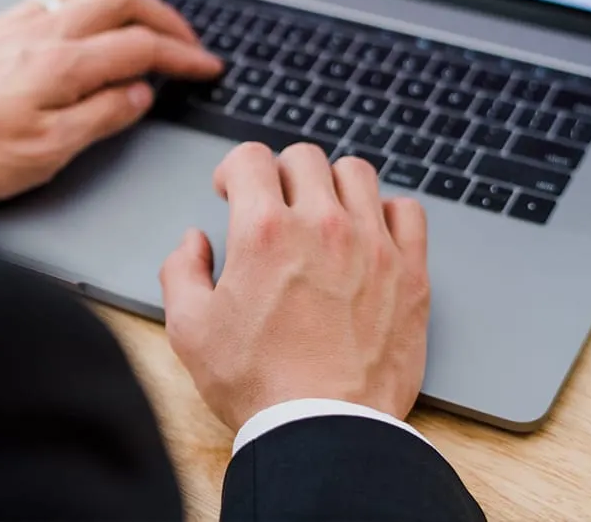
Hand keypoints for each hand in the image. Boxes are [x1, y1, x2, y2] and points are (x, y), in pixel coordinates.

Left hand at [0, 0, 222, 201]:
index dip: (183, 56)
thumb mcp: (44, 153)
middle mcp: (44, 31)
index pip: (141, 47)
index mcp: (63, 64)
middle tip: (187, 45)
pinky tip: (86, 22)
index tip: (208, 68)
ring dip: (127, 2)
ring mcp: (19, 22)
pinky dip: (88, 0)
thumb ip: (100, 118)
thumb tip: (140, 94)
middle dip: (165, 18)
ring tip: (144, 28)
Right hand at [159, 142, 430, 431]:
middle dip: (279, 173)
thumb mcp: (189, 329)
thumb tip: (194, 242)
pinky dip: (386, 212)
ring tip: (322, 213)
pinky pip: (408, 211)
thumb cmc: (258, 384)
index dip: (233, 170)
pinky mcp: (410, 273)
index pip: (251, 157)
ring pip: (357, 173)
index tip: (231, 191)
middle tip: (273, 205)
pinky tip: (368, 234)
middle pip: (303, 158)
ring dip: (332, 184)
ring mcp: (372, 246)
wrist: (325, 432)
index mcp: (263, 232)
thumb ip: (181, 271)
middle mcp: (322, 226)